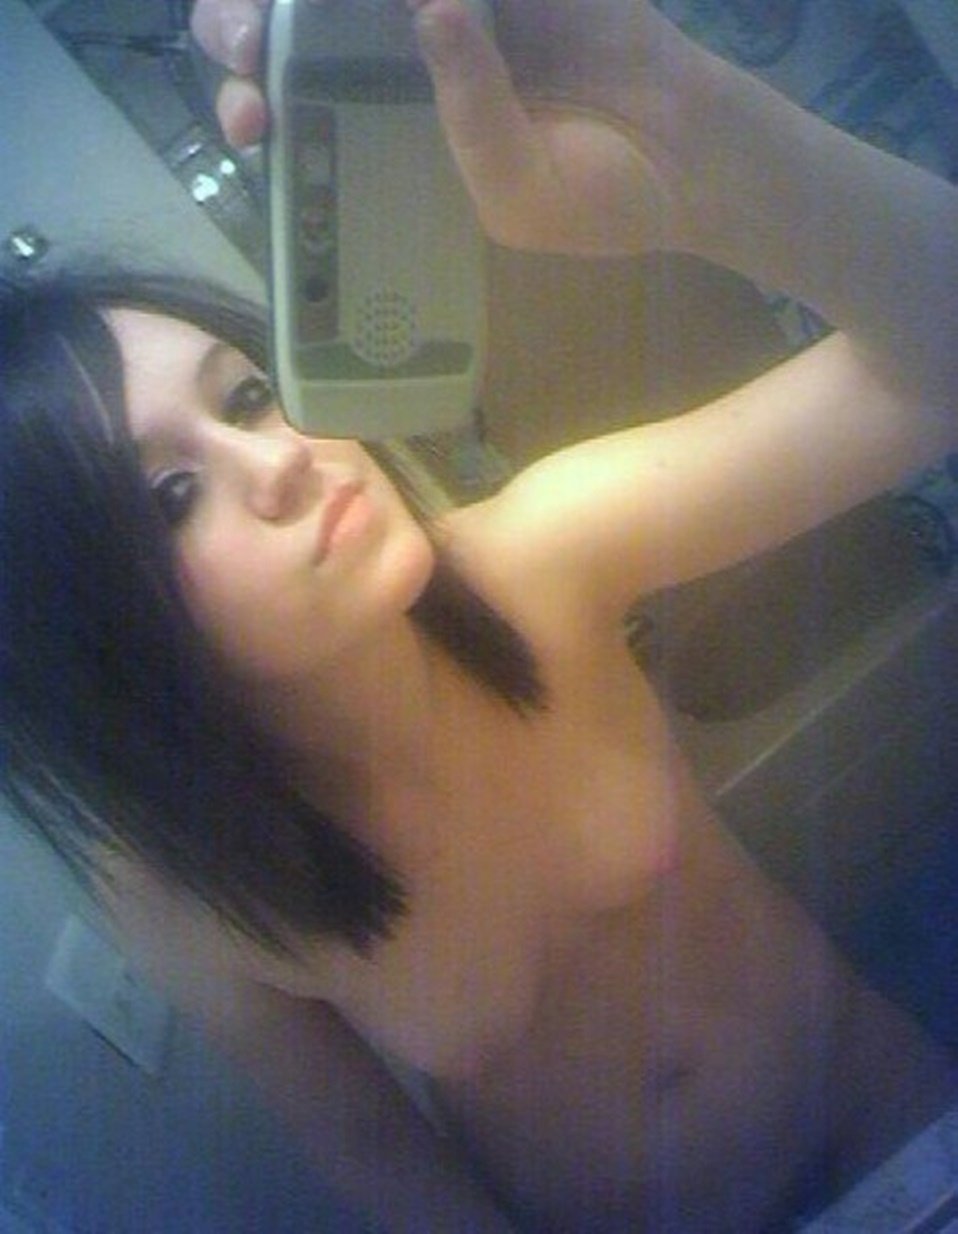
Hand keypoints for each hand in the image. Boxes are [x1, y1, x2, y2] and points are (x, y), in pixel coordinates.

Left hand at [190, 0, 709, 253]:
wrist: (690, 156)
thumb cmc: (597, 198)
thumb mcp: (517, 196)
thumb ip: (471, 121)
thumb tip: (431, 8)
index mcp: (386, 125)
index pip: (291, 101)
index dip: (251, 98)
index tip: (254, 121)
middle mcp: (400, 51)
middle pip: (298, 18)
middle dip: (249, 22)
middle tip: (257, 42)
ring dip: (322, 0)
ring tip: (322, 14)